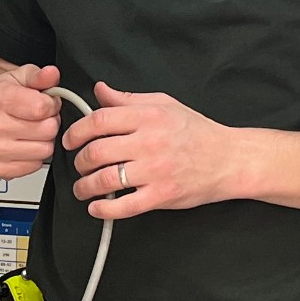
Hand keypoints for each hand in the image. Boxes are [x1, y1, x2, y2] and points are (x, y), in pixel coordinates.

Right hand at [0, 62, 61, 178]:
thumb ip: (39, 75)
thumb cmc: (2, 98)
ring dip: (43, 141)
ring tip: (31, 130)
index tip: (44, 102)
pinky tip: (24, 145)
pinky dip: (34, 157)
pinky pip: (35, 166)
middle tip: (37, 118)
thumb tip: (51, 74)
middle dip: (48, 122)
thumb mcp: (20, 77)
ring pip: (45, 150)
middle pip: (47, 130)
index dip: (51, 104)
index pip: (43, 107)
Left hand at [63, 82, 240, 219]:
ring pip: (106, 179)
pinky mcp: (161, 195)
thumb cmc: (197, 132)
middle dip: (79, 161)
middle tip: (78, 165)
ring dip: (85, 186)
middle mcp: (150, 142)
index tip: (70, 140)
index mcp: (148, 117)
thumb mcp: (164, 105)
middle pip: (97, 151)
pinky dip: (104, 209)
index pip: (99, 121)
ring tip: (82, 188)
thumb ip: (128, 99)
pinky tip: (96, 207)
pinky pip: (125, 206)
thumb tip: (100, 90)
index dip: (77, 131)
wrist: (229, 159)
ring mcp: (155, 170)